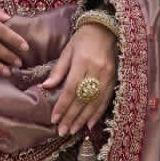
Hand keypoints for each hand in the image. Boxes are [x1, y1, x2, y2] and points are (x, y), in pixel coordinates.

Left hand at [43, 21, 116, 135]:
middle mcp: (96, 71)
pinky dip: (97, 113)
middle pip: (82, 99)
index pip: (71, 89)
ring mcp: (107, 76)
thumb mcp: (67, 51)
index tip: (54, 119)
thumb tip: (45, 87)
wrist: (105, 29)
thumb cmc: (83, 39)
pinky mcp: (114, 80)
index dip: (62, 106)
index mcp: (82, 62)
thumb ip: (58, 70)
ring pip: (95, 102)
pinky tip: (90, 124)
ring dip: (83, 119)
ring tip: (73, 130)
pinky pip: (106, 100)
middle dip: (71, 117)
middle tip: (62, 131)